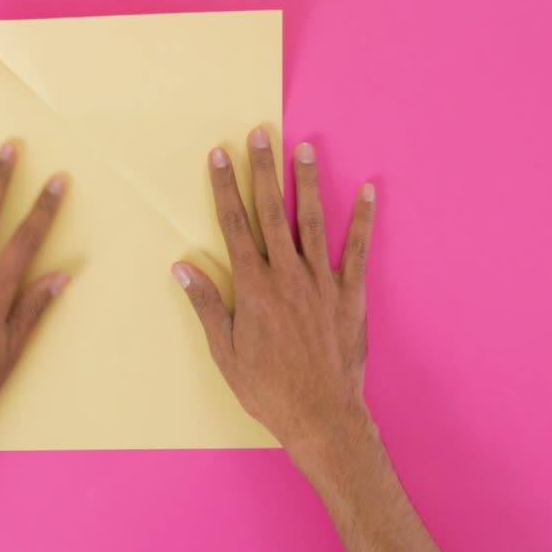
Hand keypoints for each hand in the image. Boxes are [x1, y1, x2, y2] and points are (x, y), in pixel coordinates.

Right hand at [173, 128, 374, 452]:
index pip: (234, 225)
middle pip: (271, 212)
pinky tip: (368, 190)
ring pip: (312, 221)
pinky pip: (358, 250)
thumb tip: (183, 268)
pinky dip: (364, 219)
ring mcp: (322, 283)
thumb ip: (208, 305)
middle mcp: (288, 276)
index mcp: (254, 288)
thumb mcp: (226, 352)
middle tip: (258, 134)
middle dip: (263, 170)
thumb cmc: (268, 390)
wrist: (322, 417)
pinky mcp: (351, 296)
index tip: (218, 155)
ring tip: (303, 147)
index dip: (224, 187)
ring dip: (307, 182)